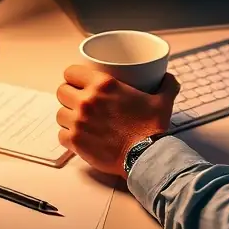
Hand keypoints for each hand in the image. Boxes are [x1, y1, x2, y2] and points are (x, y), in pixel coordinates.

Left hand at [55, 64, 179, 177]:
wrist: (145, 156)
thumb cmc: (152, 127)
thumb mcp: (163, 100)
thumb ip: (166, 85)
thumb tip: (169, 77)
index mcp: (103, 85)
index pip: (71, 72)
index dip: (73, 76)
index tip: (78, 81)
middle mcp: (86, 101)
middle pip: (61, 91)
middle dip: (68, 94)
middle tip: (78, 100)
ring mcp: (78, 122)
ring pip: (59, 113)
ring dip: (67, 115)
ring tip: (78, 120)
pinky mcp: (76, 142)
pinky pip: (61, 135)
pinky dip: (68, 136)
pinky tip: (78, 136)